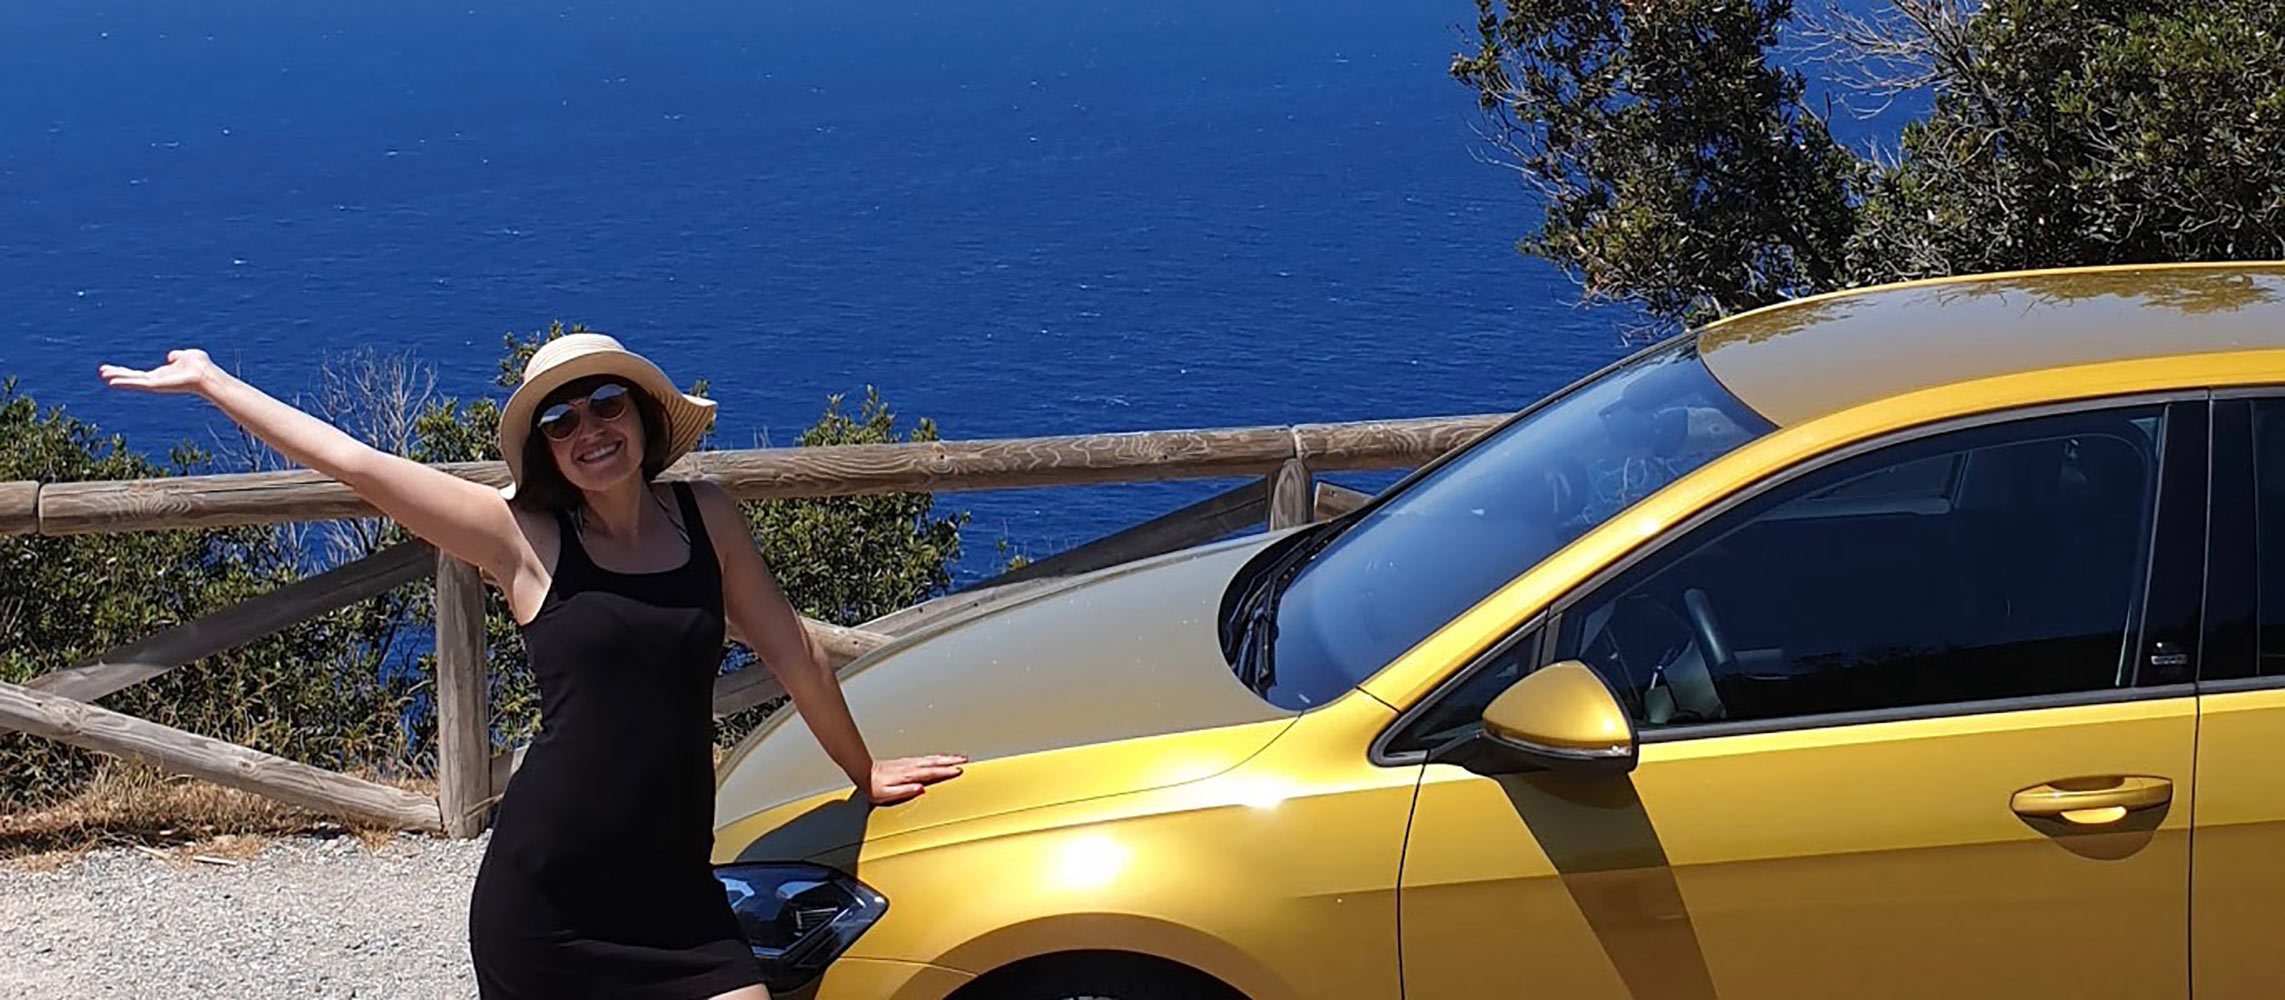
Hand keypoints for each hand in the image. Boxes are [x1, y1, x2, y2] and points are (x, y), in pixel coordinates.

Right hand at [99, 349, 221, 395]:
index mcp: (161, 375)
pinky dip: (125, 383)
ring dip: (118, 378)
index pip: (138, 374)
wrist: (205, 374)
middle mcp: (156, 380)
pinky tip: (112, 382)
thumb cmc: (200, 366)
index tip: (112, 370)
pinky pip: (137, 383)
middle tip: (102, 372)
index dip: (125, 372)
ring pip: (132, 381)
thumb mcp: (185, 356)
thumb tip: (172, 356)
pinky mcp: (156, 385)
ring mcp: (155, 383)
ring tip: (103, 375)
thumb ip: (177, 356)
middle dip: (118, 374)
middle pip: (132, 377)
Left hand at [867, 754, 966, 805]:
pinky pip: (925, 758)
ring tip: (958, 757)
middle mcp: (910, 767)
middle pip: (934, 763)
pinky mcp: (906, 762)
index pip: (931, 773)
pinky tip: (939, 758)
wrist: (863, 772)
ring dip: (945, 758)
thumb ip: (904, 791)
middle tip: (965, 760)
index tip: (959, 770)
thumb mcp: (886, 795)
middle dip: (951, 761)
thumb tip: (920, 789)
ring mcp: (909, 763)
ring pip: (931, 759)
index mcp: (908, 775)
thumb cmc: (873, 787)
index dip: (946, 771)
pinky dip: (936, 757)